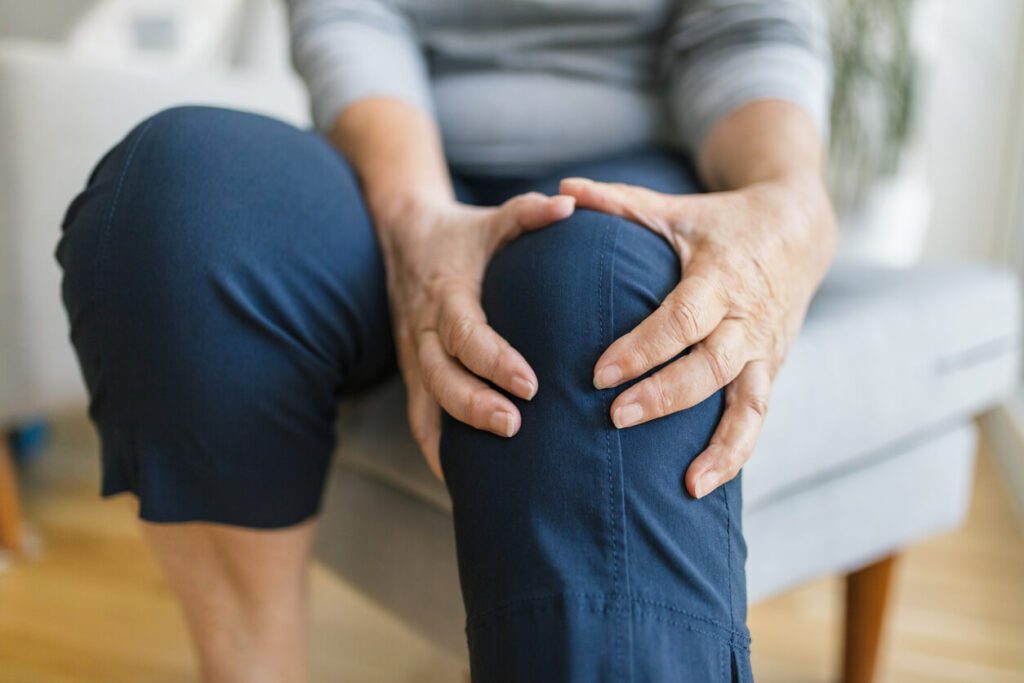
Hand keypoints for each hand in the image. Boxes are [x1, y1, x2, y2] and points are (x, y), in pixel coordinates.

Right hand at [379, 193, 574, 477]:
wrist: (403, 235)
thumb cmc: (463, 232)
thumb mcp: (494, 217)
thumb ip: (529, 213)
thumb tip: (571, 204)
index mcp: (446, 294)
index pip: (466, 334)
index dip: (494, 361)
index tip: (531, 383)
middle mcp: (423, 328)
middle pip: (440, 376)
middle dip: (475, 405)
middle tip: (516, 426)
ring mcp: (413, 354)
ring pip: (425, 403)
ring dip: (455, 434)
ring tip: (493, 469)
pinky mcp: (413, 372)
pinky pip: (418, 416)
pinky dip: (435, 448)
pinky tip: (461, 479)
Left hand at [560, 175, 834, 498]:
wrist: (802, 230)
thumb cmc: (724, 222)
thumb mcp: (676, 210)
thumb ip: (620, 203)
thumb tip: (562, 190)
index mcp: (721, 276)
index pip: (683, 318)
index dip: (645, 347)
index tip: (600, 373)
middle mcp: (748, 318)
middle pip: (711, 365)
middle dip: (666, 395)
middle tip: (616, 417)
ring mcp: (764, 349)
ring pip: (748, 403)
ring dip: (717, 444)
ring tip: (683, 483)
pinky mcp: (771, 369)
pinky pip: (757, 417)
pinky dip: (735, 454)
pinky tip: (701, 485)